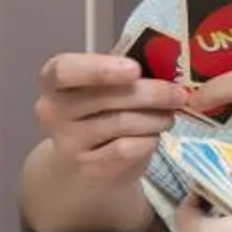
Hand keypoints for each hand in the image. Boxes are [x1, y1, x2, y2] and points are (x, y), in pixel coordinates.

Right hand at [33, 52, 183, 185]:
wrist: (80, 164)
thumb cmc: (97, 111)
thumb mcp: (100, 86)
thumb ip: (122, 70)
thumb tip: (167, 62)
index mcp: (54, 81)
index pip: (64, 70)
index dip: (100, 68)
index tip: (135, 69)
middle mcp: (53, 111)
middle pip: (106, 98)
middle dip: (151, 94)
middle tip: (178, 94)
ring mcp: (69, 143)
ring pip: (123, 124)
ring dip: (155, 118)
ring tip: (167, 116)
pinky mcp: (90, 169)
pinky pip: (129, 149)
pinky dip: (149, 140)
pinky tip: (152, 136)